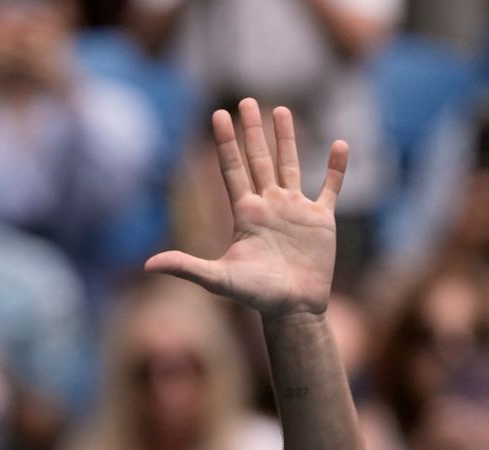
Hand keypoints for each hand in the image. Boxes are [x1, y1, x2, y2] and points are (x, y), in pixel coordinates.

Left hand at [146, 99, 346, 318]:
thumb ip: (186, 266)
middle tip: (245, 100)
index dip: (225, 142)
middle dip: (251, 130)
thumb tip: (149, 265)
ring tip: (281, 110)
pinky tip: (339, 145)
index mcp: (245, 213)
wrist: (293, 310)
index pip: (232, 169)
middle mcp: (269, 205)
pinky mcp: (321, 220)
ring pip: (290, 165)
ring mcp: (295, 210)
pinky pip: (331, 188)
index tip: (217, 114)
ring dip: (286, 138)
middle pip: (257, 159)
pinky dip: (336, 168)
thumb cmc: (256, 296)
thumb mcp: (218, 279)